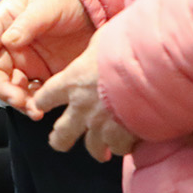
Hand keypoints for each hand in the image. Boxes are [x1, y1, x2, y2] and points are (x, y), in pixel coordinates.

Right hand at [0, 0, 94, 114]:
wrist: (91, 10)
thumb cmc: (63, 0)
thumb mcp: (45, 6)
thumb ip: (27, 23)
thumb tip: (8, 41)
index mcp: (3, 23)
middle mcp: (9, 46)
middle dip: (2, 89)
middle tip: (18, 100)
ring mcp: (25, 63)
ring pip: (11, 87)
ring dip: (18, 101)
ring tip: (35, 110)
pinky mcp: (41, 76)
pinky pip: (32, 95)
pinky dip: (34, 105)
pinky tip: (43, 108)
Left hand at [31, 33, 137, 161]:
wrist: (151, 69)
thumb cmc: (125, 48)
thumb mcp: (102, 40)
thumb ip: (94, 51)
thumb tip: (98, 47)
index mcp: (72, 81)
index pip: (47, 96)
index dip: (43, 101)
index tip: (40, 105)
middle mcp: (82, 106)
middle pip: (62, 133)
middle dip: (59, 140)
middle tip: (59, 142)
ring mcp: (101, 124)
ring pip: (92, 147)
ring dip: (97, 149)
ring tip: (102, 152)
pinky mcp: (122, 136)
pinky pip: (119, 149)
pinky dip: (123, 146)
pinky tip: (129, 143)